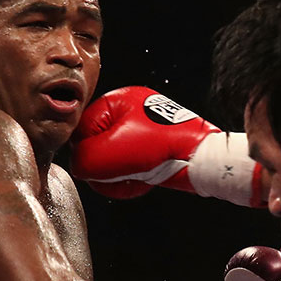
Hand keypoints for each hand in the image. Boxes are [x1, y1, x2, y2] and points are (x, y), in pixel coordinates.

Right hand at [71, 86, 265, 206]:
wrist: (202, 160)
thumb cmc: (163, 149)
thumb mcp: (112, 153)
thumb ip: (84, 159)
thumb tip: (78, 165)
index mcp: (118, 99)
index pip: (82, 129)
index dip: (87, 153)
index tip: (99, 167)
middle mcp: (130, 109)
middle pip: (97, 145)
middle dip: (106, 166)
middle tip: (119, 175)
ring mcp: (143, 128)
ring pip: (113, 158)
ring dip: (119, 174)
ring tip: (134, 178)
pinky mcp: (153, 146)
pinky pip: (131, 164)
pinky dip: (133, 176)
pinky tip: (143, 181)